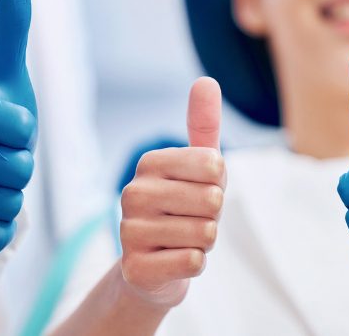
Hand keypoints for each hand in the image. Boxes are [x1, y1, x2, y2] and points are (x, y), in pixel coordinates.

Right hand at [119, 77, 225, 307]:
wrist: (154, 265)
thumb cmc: (183, 208)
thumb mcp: (197, 166)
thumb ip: (203, 124)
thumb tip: (206, 80)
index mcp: (149, 163)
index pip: (215, 166)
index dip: (219, 184)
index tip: (199, 191)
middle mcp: (132, 192)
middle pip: (213, 201)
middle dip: (213, 216)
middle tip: (192, 219)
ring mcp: (129, 231)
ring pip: (205, 233)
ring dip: (204, 241)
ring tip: (182, 239)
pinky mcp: (135, 268)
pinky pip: (193, 262)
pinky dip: (195, 264)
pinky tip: (175, 260)